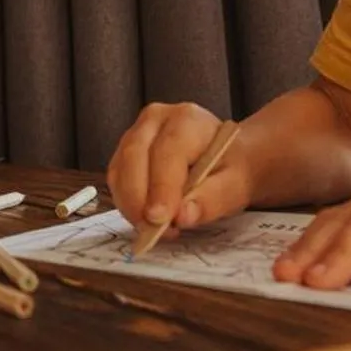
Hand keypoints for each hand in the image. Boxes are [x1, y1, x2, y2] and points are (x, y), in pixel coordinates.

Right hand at [108, 103, 252, 237]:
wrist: (224, 158)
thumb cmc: (229, 169)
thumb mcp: (234, 185)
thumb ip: (211, 199)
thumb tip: (183, 216)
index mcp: (187, 120)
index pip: (168, 151)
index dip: (161, 186)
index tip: (160, 219)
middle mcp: (156, 119)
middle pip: (134, 156)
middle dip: (138, 198)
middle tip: (152, 231)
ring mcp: (135, 133)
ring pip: (120, 170)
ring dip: (130, 205)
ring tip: (154, 229)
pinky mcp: (124, 152)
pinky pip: (116, 180)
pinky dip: (126, 204)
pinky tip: (145, 219)